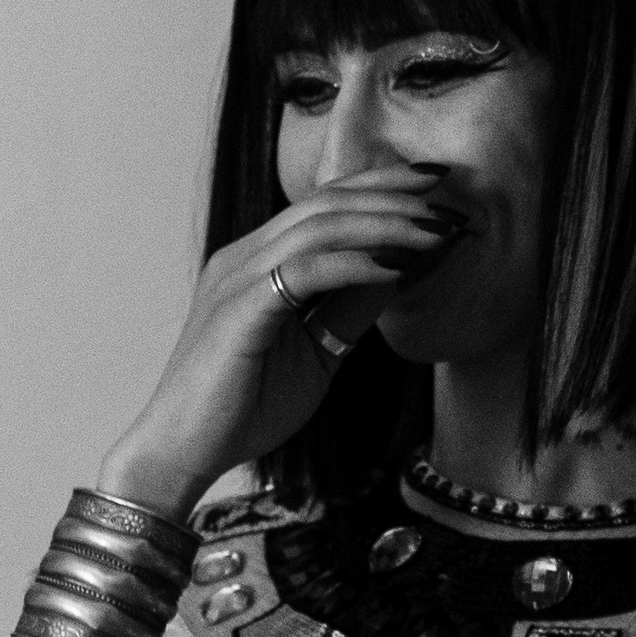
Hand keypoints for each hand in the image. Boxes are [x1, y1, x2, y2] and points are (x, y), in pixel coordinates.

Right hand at [97, 165, 464, 516]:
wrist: (183, 452)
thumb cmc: (244, 408)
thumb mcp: (316, 352)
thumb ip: (349, 310)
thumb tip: (403, 272)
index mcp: (257, 260)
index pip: (324, 204)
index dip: (380, 185)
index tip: (436, 184)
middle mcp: (244, 257)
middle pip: (326, 203)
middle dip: (394, 193)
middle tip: (451, 196)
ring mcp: (237, 279)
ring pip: (320, 227)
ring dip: (386, 224)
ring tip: (436, 231)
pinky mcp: (238, 310)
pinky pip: (306, 271)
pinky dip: (356, 265)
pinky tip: (396, 270)